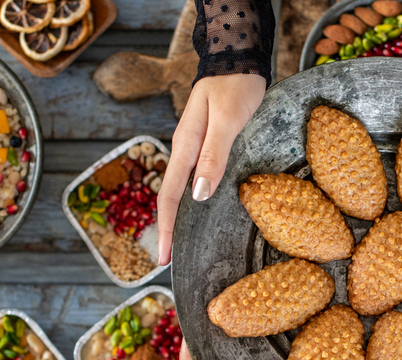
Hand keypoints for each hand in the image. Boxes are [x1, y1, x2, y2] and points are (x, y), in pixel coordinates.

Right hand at [157, 74, 266, 264]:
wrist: (238, 57)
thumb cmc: (235, 85)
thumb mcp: (227, 120)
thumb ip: (213, 156)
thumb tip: (198, 195)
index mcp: (186, 145)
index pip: (169, 195)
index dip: (166, 228)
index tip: (163, 257)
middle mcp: (186, 148)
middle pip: (169, 196)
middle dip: (167, 229)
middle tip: (166, 261)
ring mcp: (195, 146)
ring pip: (180, 188)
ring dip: (177, 217)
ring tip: (177, 243)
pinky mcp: (207, 143)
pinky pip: (193, 177)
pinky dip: (190, 199)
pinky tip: (197, 209)